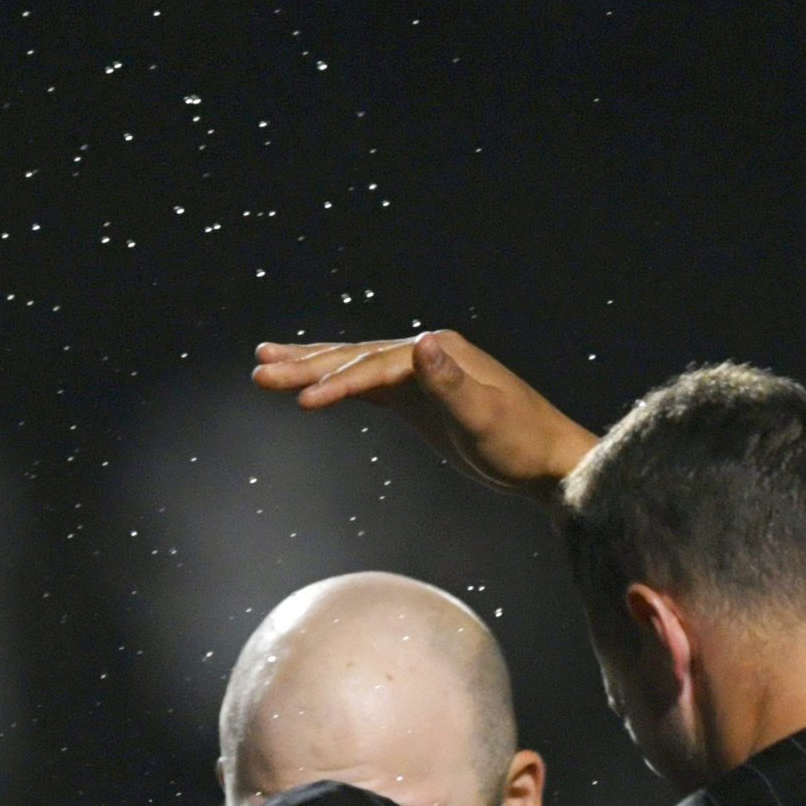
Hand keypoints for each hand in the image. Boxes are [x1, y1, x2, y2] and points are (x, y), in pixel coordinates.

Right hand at [251, 330, 600, 500]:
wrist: (548, 462)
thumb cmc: (522, 444)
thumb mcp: (488, 417)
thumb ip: (453, 383)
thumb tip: (424, 344)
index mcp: (438, 353)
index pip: (375, 365)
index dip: (338, 382)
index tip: (304, 401)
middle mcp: (425, 354)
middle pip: (355, 355)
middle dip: (305, 364)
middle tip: (257, 369)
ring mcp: (419, 374)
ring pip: (355, 364)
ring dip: (311, 365)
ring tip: (264, 361)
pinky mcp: (418, 398)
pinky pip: (367, 386)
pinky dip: (336, 384)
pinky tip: (311, 385)